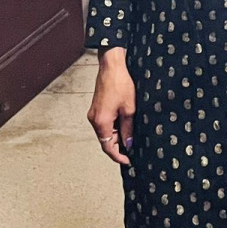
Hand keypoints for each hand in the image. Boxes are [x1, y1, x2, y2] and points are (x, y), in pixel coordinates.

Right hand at [87, 49, 135, 165]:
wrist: (112, 66)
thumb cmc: (121, 84)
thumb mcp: (129, 109)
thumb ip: (128, 128)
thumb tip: (128, 143)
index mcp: (101, 122)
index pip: (107, 147)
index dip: (118, 156)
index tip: (127, 161)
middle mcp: (94, 119)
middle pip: (105, 140)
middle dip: (118, 146)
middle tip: (132, 150)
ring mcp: (94, 113)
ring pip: (105, 132)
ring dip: (117, 136)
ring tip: (131, 136)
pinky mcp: (97, 108)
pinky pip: (105, 123)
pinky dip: (114, 127)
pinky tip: (124, 124)